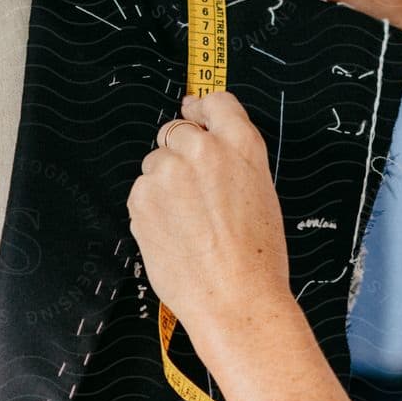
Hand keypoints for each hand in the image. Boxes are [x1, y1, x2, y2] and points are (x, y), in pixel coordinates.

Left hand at [128, 93, 291, 360]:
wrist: (234, 298)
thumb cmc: (256, 257)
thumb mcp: (260, 192)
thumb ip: (232, 160)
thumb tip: (201, 139)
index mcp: (242, 145)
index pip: (216, 102)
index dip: (202, 110)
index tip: (195, 114)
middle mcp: (203, 150)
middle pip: (176, 130)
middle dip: (179, 153)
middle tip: (191, 191)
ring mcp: (168, 172)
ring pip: (154, 164)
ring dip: (163, 183)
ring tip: (188, 223)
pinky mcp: (142, 198)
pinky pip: (140, 192)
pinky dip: (150, 209)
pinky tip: (173, 234)